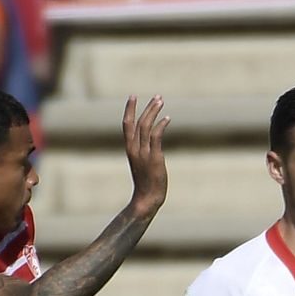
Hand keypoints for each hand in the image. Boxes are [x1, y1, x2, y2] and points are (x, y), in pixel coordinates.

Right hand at [122, 94, 168, 217]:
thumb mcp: (142, 165)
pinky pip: (155, 136)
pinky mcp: (154, 158)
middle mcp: (134, 149)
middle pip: (137, 122)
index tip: (133, 97)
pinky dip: (161, 125)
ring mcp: (144, 153)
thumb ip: (145, 152)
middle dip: (146, 108)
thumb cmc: (146, 184)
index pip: (126, 125)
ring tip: (161, 102)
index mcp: (130, 150)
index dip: (129, 110)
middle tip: (157, 97)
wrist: (147, 198)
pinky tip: (167, 119)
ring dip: (153, 112)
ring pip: (146, 126)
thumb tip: (153, 143)